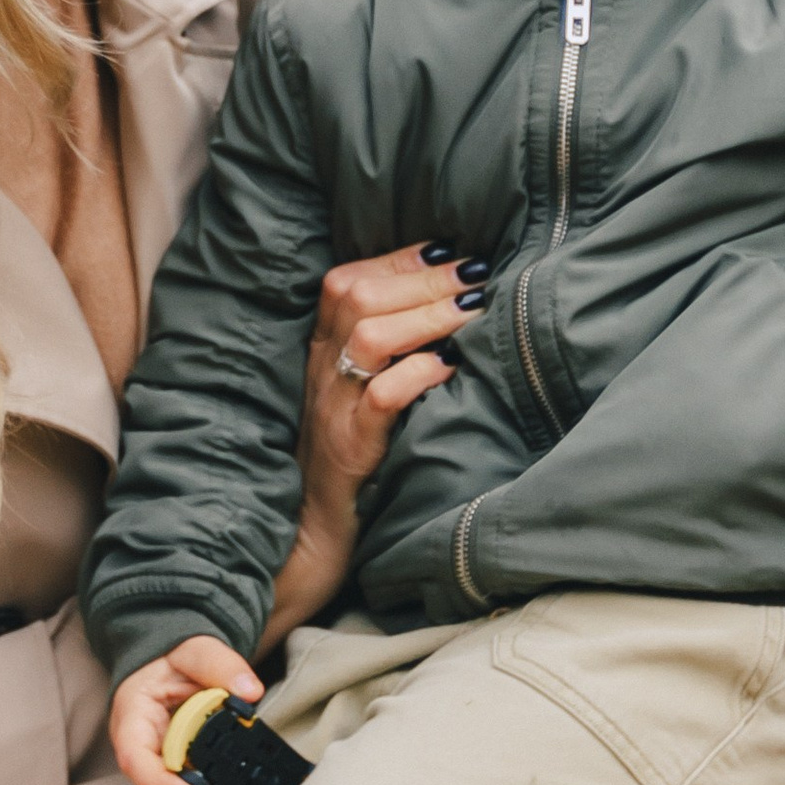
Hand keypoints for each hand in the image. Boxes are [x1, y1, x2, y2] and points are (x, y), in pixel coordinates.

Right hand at [110, 636, 269, 784]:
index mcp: (134, 721)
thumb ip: (219, 665)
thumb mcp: (193, 651)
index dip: (160, 783)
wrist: (174, 666)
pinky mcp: (182, 778)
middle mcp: (142, 753)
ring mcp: (161, 770)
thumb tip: (250, 691)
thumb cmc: (174, 659)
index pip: (136, 760)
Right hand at [267, 244, 477, 643]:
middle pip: (359, 296)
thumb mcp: (355, 393)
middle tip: (475, 271)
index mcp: (321, 351)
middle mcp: (322, 370)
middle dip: (422, 277)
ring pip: (370, 338)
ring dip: (427, 316)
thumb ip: (385, 350)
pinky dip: (417, 375)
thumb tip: (449, 301)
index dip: (400, 258)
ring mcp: (333, 409)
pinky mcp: (350, 450)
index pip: (348, 280)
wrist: (308, 536)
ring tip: (472, 310)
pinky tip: (448, 368)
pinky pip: (380, 399)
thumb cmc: (349, 460)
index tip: (449, 248)